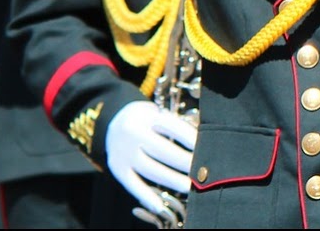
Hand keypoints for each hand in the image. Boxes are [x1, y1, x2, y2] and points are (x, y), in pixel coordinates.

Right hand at [105, 101, 195, 221]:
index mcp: (147, 117)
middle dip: (184, 162)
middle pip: (162, 150)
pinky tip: (160, 205)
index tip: (206, 148)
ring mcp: (123, 153)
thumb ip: (176, 125)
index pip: (172, 127)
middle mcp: (133, 134)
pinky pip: (133, 184)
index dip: (190, 138)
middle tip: (201, 171)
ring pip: (150, 169)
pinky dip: (147, 196)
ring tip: (189, 187)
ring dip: (172, 180)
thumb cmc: (147, 119)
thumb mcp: (160, 113)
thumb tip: (201, 143)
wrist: (114, 122)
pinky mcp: (117, 168)